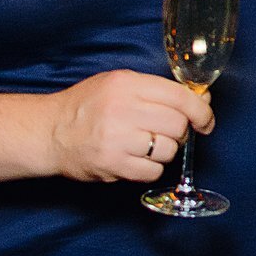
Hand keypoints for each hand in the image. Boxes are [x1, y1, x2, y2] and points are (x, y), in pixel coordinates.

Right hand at [46, 70, 213, 183]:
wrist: (48, 132)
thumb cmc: (88, 106)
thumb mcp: (119, 84)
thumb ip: (158, 90)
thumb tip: (202, 101)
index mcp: (127, 85)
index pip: (180, 97)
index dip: (201, 110)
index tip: (206, 120)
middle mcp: (122, 109)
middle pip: (177, 124)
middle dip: (180, 131)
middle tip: (166, 132)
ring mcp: (116, 138)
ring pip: (168, 149)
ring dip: (165, 150)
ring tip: (145, 145)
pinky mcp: (112, 164)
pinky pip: (153, 171)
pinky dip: (151, 168)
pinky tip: (136, 159)